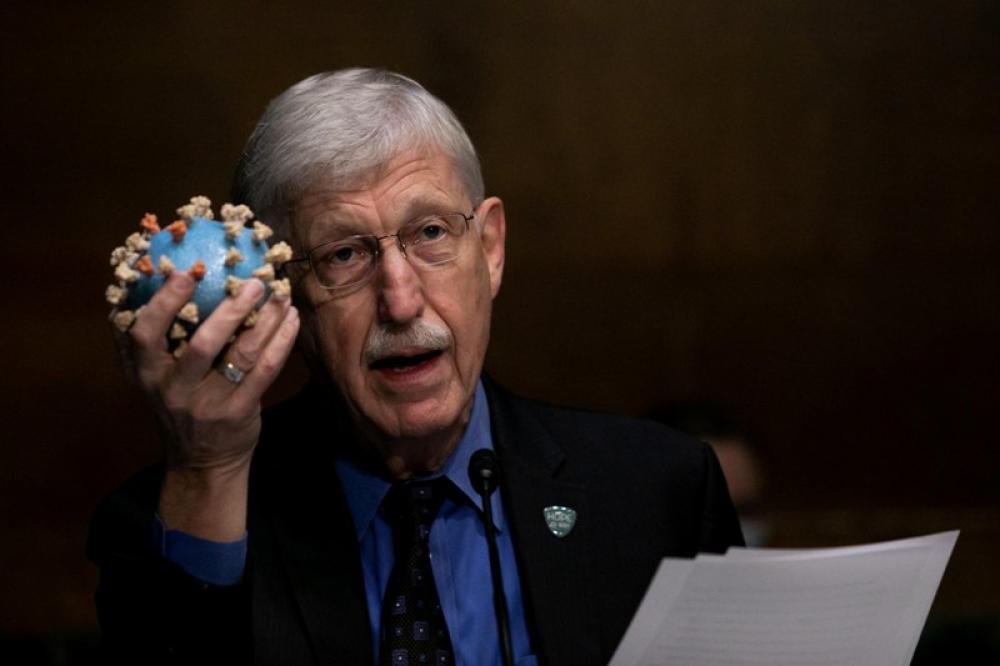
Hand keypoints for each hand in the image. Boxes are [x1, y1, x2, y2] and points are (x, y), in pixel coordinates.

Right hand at [114, 271, 298, 538]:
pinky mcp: (239, 412)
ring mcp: (209, 403)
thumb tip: (159, 275)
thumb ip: (154, 339)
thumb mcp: (153, 377)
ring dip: (266, 321)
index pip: (144, 334)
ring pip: (241, 354)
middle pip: (202, 344)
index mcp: (146, 373)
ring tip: (281, 296)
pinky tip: (291, 319)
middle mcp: (174, 389)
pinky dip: (281, 342)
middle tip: (254, 282)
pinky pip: (265, 371)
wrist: (201, 462)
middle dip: (231, 310)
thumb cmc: (179, 403)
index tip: (184, 272)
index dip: (163, 303)